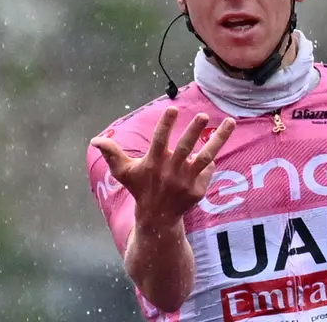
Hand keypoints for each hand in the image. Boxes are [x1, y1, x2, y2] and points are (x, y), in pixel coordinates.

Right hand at [90, 107, 234, 227]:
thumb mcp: (124, 172)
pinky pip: (208, 170)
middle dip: (193, 131)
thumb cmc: (140, 188)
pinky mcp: (198, 190)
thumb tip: (95, 140)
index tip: (172, 108)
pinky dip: (210, 161)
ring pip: (206, 156)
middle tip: (203, 115)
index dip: (165, 125)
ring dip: (220, 139)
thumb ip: (112, 154)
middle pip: (185, 148)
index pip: (160, 140)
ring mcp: (186, 181)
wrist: (157, 218)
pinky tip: (215, 148)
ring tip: (231, 122)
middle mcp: (171, 171)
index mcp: (154, 163)